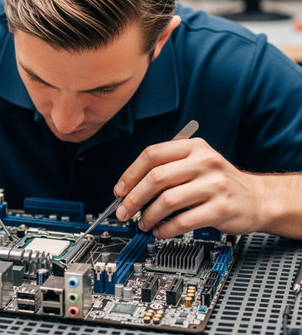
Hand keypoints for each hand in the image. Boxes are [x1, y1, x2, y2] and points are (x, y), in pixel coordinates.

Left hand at [113, 137, 265, 237]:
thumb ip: (168, 169)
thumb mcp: (197, 163)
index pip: (152, 154)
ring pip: (166, 200)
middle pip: (155, 177)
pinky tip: (161, 231)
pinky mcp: (220, 208)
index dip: (130, 173)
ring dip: (148, 216)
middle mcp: (204, 161)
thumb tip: (130, 189)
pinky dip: (165, 229)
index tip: (119, 190)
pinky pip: (182, 221)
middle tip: (123, 211)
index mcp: (193, 147)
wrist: (258, 198)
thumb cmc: (219, 182)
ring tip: (142, 223)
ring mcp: (214, 185)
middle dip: (133, 198)